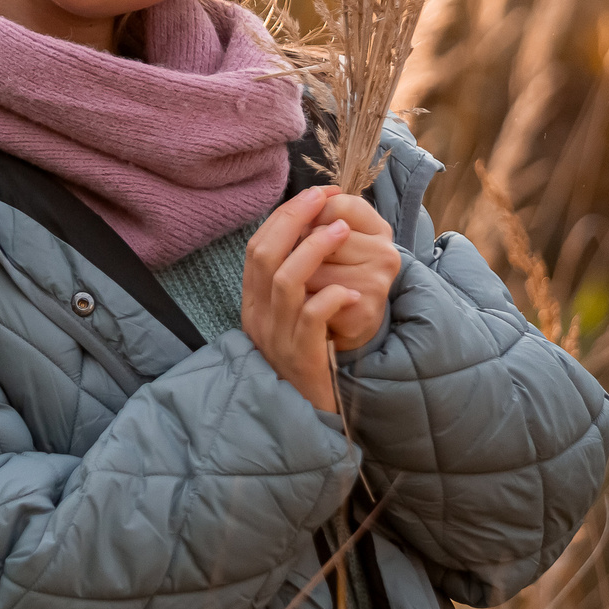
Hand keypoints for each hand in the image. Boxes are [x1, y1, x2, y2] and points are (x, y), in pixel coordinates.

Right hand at [240, 188, 358, 413]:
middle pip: (264, 254)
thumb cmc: (308, 358)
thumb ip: (295, 281)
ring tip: (343, 230)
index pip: (257, 246)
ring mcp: (277, 337)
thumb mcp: (291, 317)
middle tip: (325, 198)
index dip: (285, 215)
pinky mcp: (301, 356)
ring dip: (315, 249)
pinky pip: (312, 317)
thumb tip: (316, 231)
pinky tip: (354, 291)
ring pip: (286, 280)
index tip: (316, 193)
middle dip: (295, 218)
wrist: (308, 414)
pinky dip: (333, 296)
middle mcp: (258, 316)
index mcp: (254, 302)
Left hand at [302, 191, 395, 350]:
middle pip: (321, 234)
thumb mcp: (335, 239)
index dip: (312, 216)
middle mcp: (385, 253)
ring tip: (307, 287)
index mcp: (379, 229)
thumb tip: (303, 202)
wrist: (351, 323)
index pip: (339, 206)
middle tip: (307, 265)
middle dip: (300, 249)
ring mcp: (377, 283)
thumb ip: (321, 215)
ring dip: (296, 277)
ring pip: (313, 268)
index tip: (309, 232)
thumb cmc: (337, 274)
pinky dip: (303, 302)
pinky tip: (310, 305)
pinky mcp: (363, 312)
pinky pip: (316, 298)